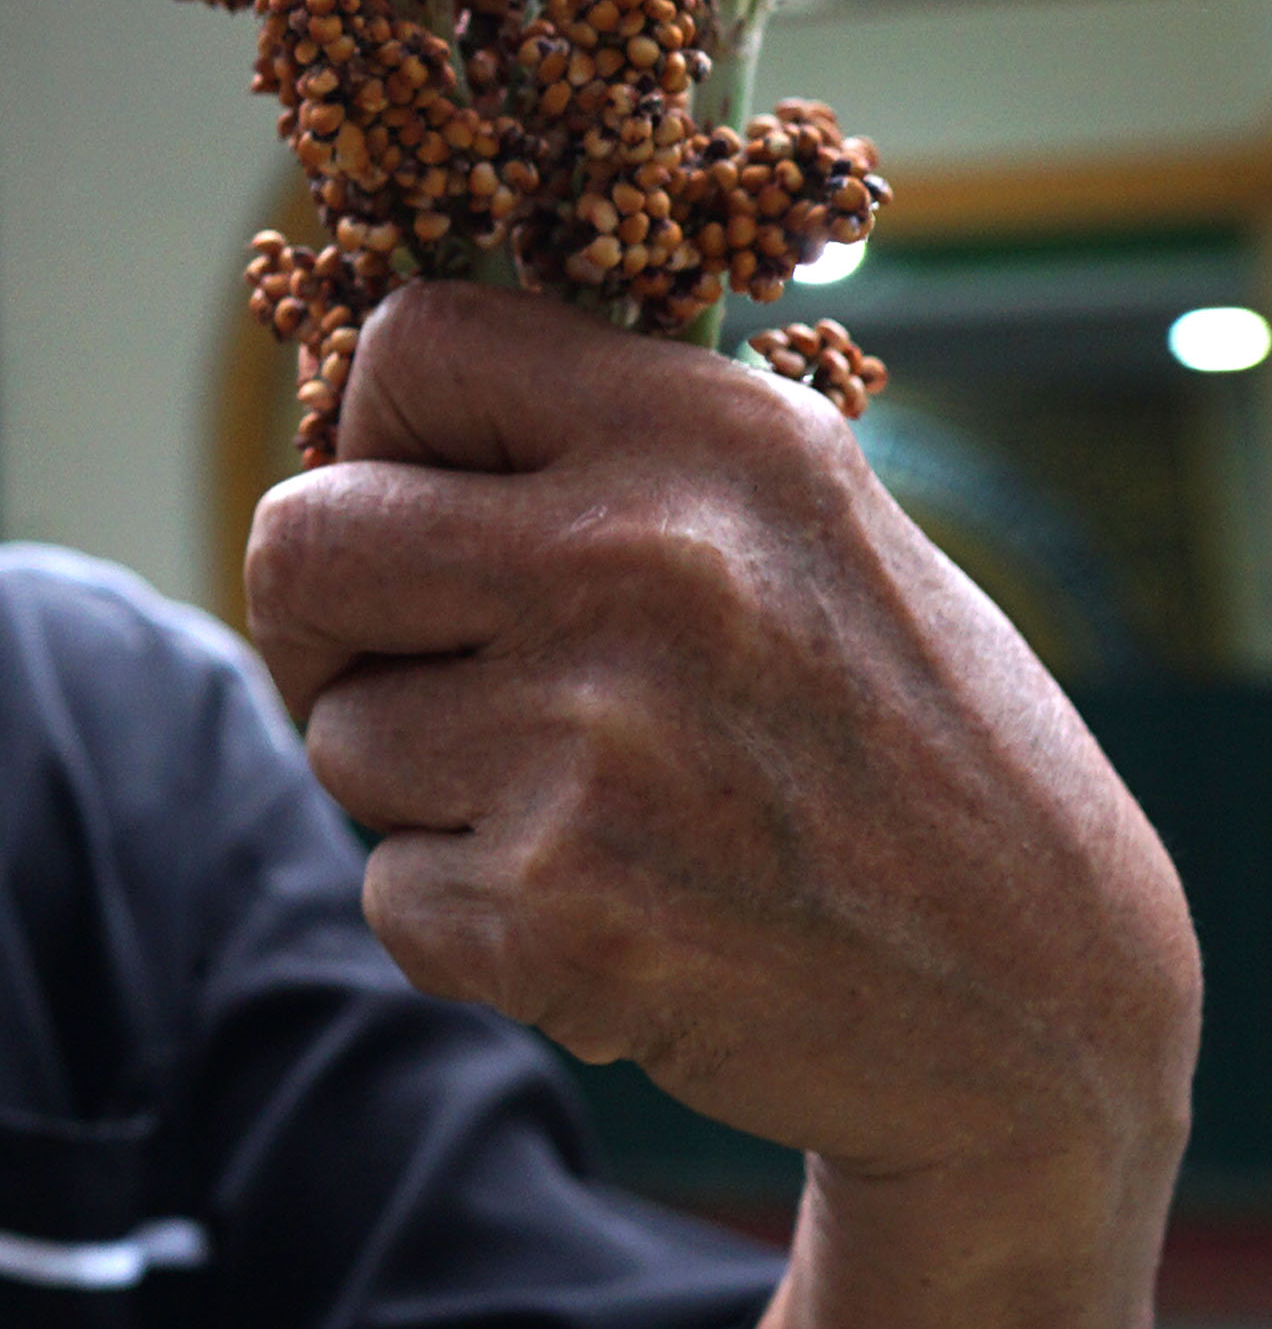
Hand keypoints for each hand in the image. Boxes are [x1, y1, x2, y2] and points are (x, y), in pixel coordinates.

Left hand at [245, 283, 1197, 1328]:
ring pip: (342, 737)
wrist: (1046, 1001)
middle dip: (323, 625)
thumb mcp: (797, 521)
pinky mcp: (564, 912)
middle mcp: (645, 565)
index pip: (409, 345)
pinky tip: (611, 917)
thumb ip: (605, 448)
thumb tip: (365, 400)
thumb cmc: (890, 737)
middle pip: (299, 542)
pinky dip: (467, 924)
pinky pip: (390, 892)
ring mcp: (597, 743)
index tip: (418, 513)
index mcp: (708, 435)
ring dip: (421, 792)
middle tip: (399, 674)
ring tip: (587, 812)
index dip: (376, 436)